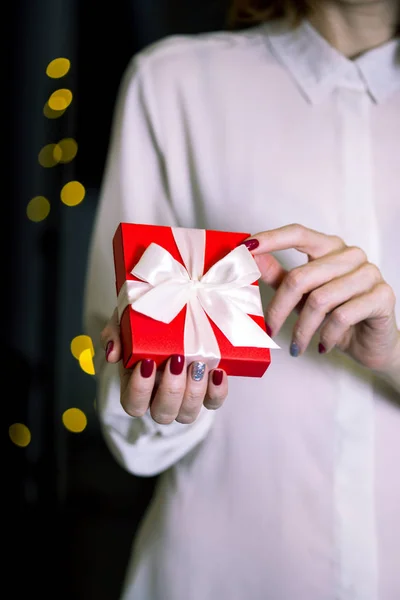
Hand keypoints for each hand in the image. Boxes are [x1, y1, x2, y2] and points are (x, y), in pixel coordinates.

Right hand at [100, 310, 227, 424]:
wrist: (179, 305)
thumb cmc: (147, 319)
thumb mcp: (125, 319)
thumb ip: (115, 334)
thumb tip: (113, 355)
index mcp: (136, 384)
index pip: (132, 403)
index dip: (139, 390)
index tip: (148, 363)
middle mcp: (159, 397)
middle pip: (163, 414)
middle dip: (171, 390)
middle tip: (177, 360)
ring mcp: (184, 397)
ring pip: (187, 414)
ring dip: (194, 392)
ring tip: (199, 364)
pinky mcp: (208, 391)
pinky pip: (213, 403)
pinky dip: (217, 392)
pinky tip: (218, 372)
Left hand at [243, 224, 399, 373]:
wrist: (371, 343)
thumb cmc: (335, 315)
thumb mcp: (302, 296)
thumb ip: (279, 275)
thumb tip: (250, 258)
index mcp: (330, 247)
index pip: (297, 233)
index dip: (269, 239)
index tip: (243, 249)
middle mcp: (351, 255)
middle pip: (301, 276)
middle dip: (279, 308)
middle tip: (270, 329)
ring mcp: (369, 274)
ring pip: (320, 299)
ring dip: (303, 329)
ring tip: (296, 345)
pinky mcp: (381, 296)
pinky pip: (342, 316)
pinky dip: (326, 335)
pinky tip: (322, 344)